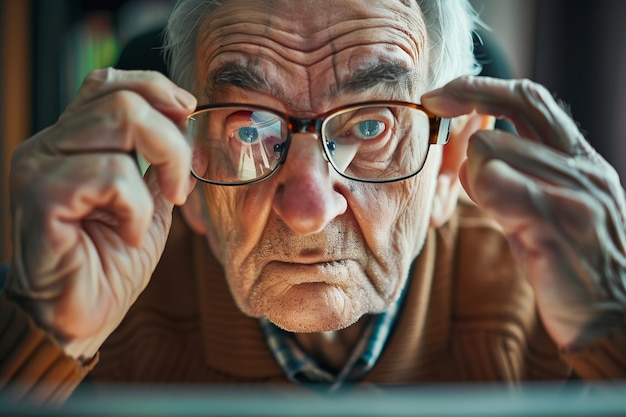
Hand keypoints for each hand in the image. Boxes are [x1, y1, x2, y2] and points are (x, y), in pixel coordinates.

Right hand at [7, 68, 195, 359]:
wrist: (83, 315)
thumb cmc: (112, 260)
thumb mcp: (149, 200)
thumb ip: (159, 162)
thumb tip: (187, 125)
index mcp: (72, 140)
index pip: (109, 83)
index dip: (155, 88)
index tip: (187, 115)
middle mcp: (49, 144)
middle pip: (123, 98)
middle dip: (172, 139)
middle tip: (182, 184)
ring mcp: (40, 166)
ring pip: (122, 121)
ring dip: (163, 165)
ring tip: (160, 208)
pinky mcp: (41, 196)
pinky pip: (112, 174)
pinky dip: (138, 207)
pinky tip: (129, 234)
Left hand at [423, 76, 625, 349]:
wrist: (617, 317)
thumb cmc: (571, 263)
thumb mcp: (546, 208)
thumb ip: (514, 177)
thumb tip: (468, 154)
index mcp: (580, 159)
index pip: (532, 98)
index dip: (483, 86)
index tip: (440, 93)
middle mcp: (582, 166)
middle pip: (517, 101)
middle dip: (466, 96)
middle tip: (432, 105)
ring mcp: (573, 193)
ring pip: (492, 147)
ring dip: (474, 174)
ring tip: (498, 209)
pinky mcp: (557, 226)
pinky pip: (495, 185)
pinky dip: (482, 195)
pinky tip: (503, 221)